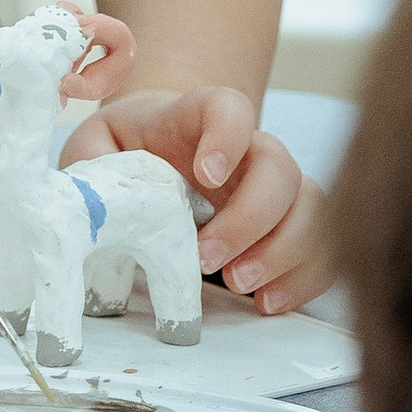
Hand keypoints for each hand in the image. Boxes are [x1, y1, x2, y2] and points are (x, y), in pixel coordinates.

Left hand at [59, 85, 332, 313]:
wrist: (159, 151)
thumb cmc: (128, 148)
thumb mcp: (96, 146)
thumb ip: (90, 162)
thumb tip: (89, 201)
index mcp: (199, 117)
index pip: (230, 108)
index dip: (227, 136)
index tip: (205, 174)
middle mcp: (251, 148)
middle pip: (279, 168)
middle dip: (252, 219)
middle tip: (210, 261)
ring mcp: (278, 187)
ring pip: (312, 209)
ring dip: (285, 253)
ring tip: (241, 288)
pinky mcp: (292, 225)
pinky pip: (322, 249)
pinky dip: (303, 280)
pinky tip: (267, 303)